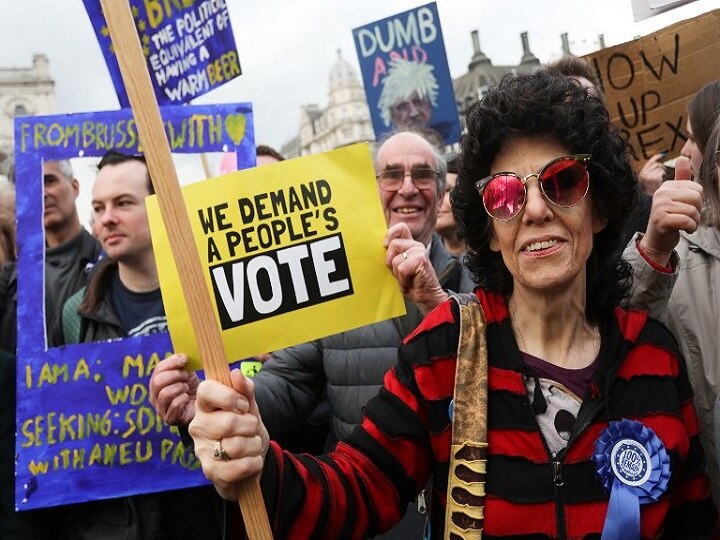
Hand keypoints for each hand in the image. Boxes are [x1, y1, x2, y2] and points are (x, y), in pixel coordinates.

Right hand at [149, 353, 198, 425]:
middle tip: (187, 376)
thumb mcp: (187, 373)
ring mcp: (161, 409)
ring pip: (164, 394)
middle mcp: (155, 396)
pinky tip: (187, 398)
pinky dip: (183, 400)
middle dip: (175, 376)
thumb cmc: (192, 389)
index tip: (184, 360)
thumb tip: (182, 356)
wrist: (203, 408)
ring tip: (187, 388)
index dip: (171, 363)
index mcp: (157, 382)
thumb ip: (181, 363)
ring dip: (179, 388)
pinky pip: (174, 406)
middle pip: (157, 382)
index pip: (158, 370)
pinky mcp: (169, 419)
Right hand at [189, 370, 268, 500]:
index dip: (229, 397)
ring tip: (251, 445)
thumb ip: (245, 389)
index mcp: (205, 405)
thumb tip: (235, 373)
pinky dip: (253, 463)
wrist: (251, 459)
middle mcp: (198, 426)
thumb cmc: (246, 429)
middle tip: (251, 428)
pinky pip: (238, 467)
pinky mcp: (210, 471)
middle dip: (250, 426)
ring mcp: (202, 450)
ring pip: (235, 446)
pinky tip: (252, 461)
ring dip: (254, 445)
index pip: (206, 390)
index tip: (244, 405)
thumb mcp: (250, 406)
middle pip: (227, 422)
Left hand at [384, 223, 447, 314]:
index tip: (385, 247)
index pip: (400, 228)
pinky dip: (403, 279)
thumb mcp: (397, 266)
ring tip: (406, 278)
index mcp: (410, 244)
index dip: (390, 235)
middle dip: (391, 262)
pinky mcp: (421, 260)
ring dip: (397, 273)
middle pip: (393, 244)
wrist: (426, 297)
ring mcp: (419, 251)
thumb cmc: (410, 282)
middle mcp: (416, 245)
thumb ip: (392, 254)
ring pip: (396, 259)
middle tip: (400, 272)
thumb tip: (380, 245)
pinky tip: (410, 282)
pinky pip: (402, 268)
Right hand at [639, 157, 702, 265]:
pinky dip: (690, 228)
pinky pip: (686, 221)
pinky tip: (683, 229)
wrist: (656, 240)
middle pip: (696, 197)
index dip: (697, 201)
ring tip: (685, 224)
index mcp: (667, 186)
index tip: (687, 208)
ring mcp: (659, 206)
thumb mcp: (675, 196)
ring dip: (694, 222)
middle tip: (687, 217)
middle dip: (697, 211)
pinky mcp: (661, 220)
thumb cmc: (669, 218)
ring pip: (692, 210)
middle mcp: (661, 194)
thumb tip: (682, 158)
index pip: (697, 188)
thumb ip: (681, 178)